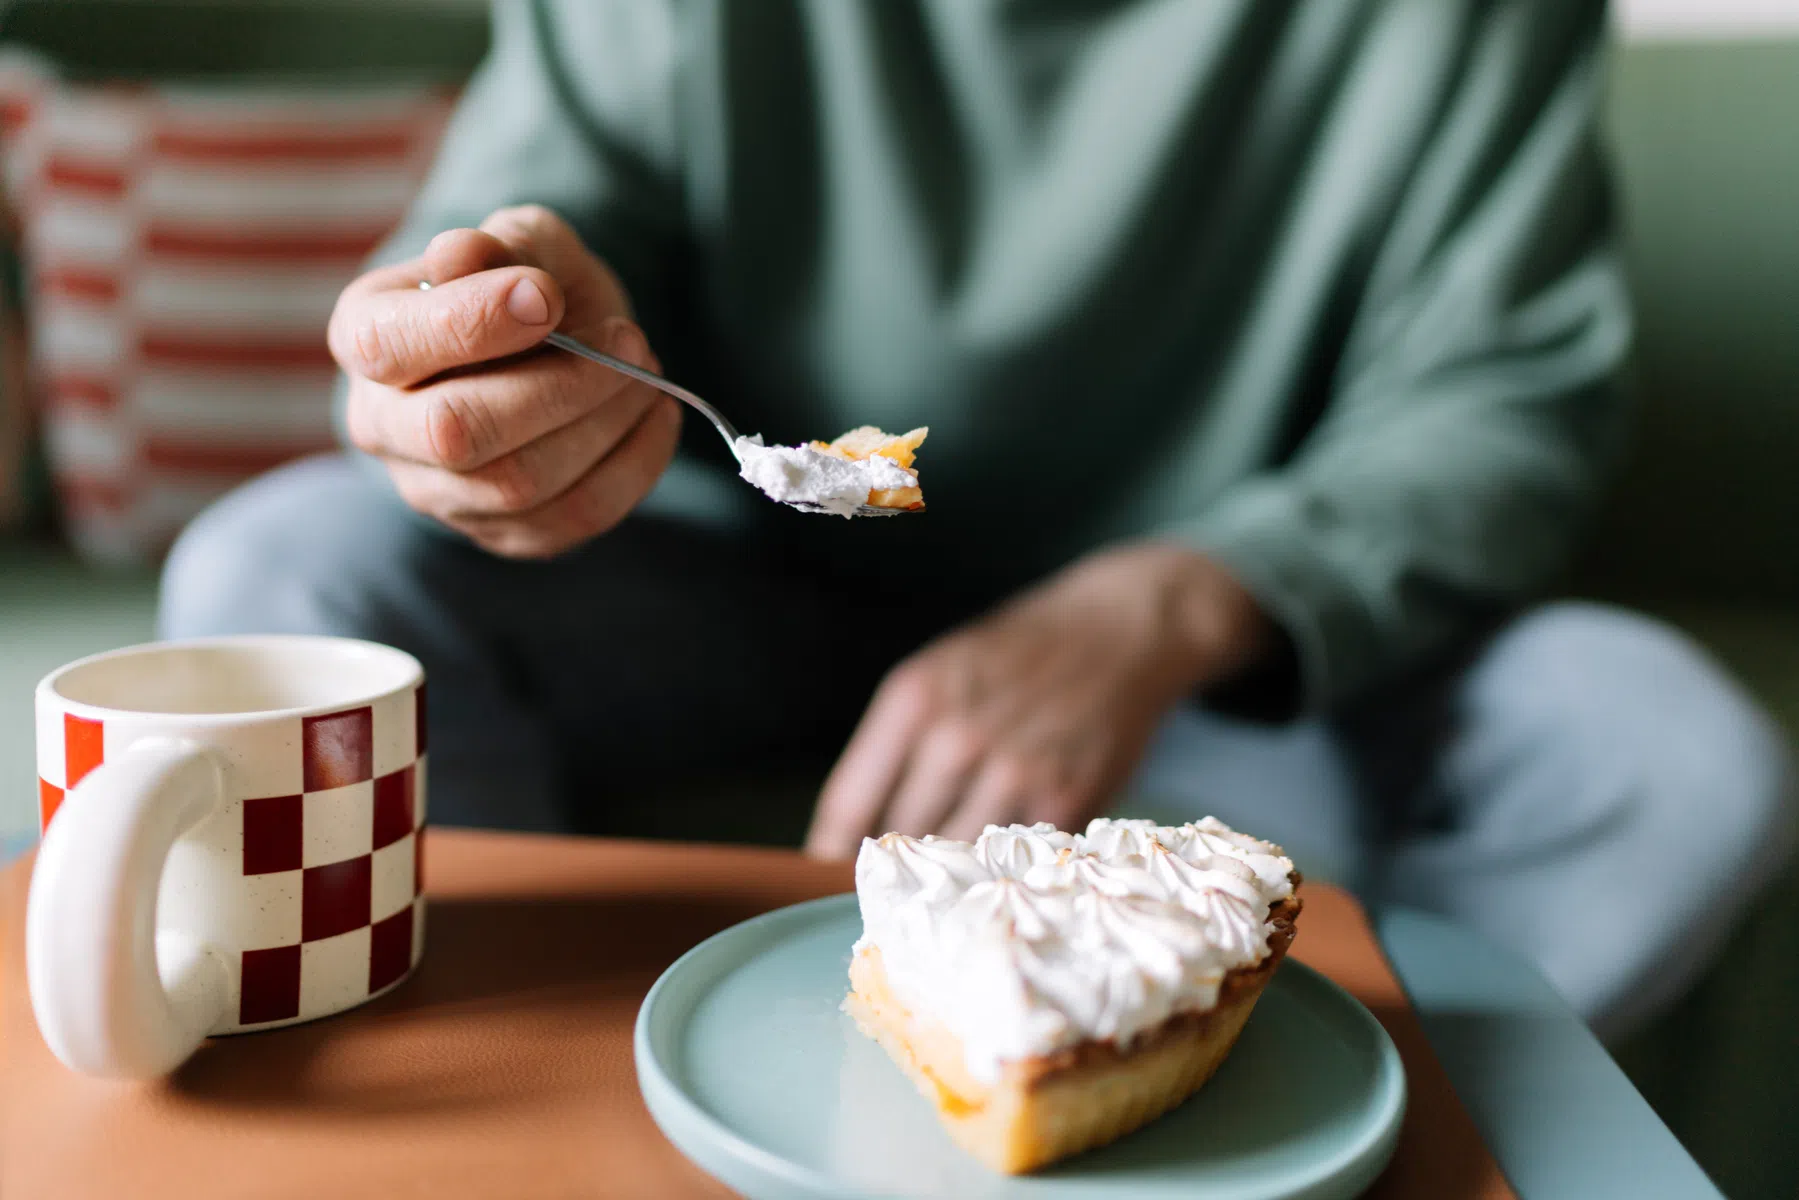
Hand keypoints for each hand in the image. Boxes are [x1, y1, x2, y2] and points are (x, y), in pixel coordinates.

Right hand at [328, 204, 680, 557]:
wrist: (559, 344)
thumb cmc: (530, 282)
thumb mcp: (524, 241)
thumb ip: (500, 244)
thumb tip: (461, 255)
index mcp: (365, 334)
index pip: (389, 346)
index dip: (471, 323)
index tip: (547, 294)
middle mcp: (382, 424)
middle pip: (453, 432)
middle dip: (559, 387)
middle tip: (630, 340)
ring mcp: (437, 490)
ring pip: (517, 486)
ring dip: (604, 425)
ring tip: (645, 371)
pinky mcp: (499, 531)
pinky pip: (570, 520)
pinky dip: (631, 467)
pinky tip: (655, 415)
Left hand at [804, 544, 1269, 857]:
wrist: (1120, 630)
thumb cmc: (1018, 656)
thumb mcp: (942, 674)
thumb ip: (896, 745)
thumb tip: (848, 833)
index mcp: (914, 699)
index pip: (849, 805)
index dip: (828, 853)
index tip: (820, 878)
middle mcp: (957, 736)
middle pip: (899, 839)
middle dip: (895, 863)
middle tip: (900, 879)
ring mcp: (1014, 771)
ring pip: (954, 856)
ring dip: (950, 869)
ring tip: (957, 870)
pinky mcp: (1065, 798)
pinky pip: (1012, 855)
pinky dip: (1006, 859)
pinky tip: (1010, 849)